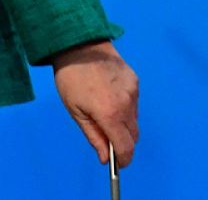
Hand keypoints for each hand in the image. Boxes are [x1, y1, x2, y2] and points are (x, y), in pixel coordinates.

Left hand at [51, 40, 138, 166]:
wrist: (81, 43)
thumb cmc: (71, 78)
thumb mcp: (76, 111)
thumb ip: (93, 136)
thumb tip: (105, 158)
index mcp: (110, 114)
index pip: (125, 147)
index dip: (123, 160)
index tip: (117, 164)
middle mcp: (126, 104)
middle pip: (133, 136)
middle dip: (122, 142)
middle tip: (106, 137)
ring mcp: (133, 92)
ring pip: (134, 120)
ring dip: (123, 124)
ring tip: (103, 111)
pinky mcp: (135, 81)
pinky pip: (134, 103)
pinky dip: (125, 108)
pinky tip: (109, 96)